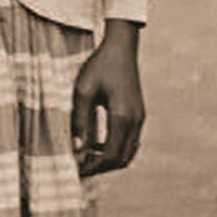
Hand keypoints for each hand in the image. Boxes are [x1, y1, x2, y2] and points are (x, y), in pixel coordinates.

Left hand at [73, 26, 145, 176]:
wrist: (121, 47)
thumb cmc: (100, 66)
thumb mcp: (83, 91)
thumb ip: (80, 121)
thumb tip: (77, 149)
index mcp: (122, 116)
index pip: (110, 154)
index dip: (92, 166)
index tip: (76, 169)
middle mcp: (135, 120)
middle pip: (121, 159)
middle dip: (100, 167)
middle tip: (80, 167)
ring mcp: (140, 118)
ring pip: (128, 153)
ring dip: (109, 160)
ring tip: (87, 157)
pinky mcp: (139, 114)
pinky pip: (130, 142)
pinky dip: (116, 149)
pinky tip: (98, 144)